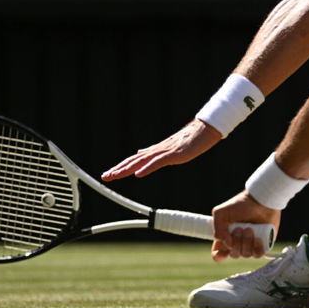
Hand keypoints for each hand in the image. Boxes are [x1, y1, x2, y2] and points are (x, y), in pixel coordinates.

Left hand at [101, 120, 220, 180]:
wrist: (203, 130)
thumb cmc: (189, 140)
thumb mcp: (168, 149)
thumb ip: (153, 153)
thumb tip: (140, 153)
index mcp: (155, 151)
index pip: (134, 160)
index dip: (121, 167)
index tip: (109, 174)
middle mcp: (156, 150)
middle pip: (133, 160)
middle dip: (118, 169)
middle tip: (105, 177)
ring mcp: (164, 152)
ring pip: (142, 161)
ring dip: (127, 169)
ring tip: (115, 175)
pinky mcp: (173, 154)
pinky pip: (157, 162)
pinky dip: (147, 168)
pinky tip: (138, 174)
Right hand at [211, 191, 279, 261]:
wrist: (261, 200)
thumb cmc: (241, 204)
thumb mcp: (221, 212)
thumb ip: (217, 228)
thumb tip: (227, 244)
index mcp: (225, 237)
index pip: (218, 255)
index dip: (220, 255)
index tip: (226, 245)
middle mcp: (237, 243)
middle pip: (233, 255)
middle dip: (237, 242)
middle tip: (240, 228)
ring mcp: (249, 245)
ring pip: (245, 255)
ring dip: (247, 242)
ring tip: (250, 228)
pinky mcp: (261, 245)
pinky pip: (258, 255)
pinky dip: (257, 247)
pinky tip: (258, 237)